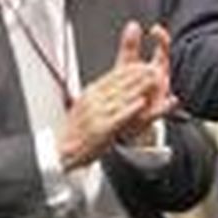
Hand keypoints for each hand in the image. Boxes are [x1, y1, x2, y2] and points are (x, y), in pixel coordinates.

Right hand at [58, 22, 171, 168]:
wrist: (64, 152)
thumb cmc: (78, 132)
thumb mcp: (85, 106)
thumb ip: (100, 96)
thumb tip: (115, 85)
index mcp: (90, 94)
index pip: (112, 77)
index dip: (130, 70)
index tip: (143, 65)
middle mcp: (93, 101)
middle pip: (119, 84)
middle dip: (138, 76)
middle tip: (153, 69)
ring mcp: (97, 113)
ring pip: (122, 97)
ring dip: (139, 88)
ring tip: (153, 81)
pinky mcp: (102, 128)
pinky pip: (119, 116)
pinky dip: (131, 108)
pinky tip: (142, 103)